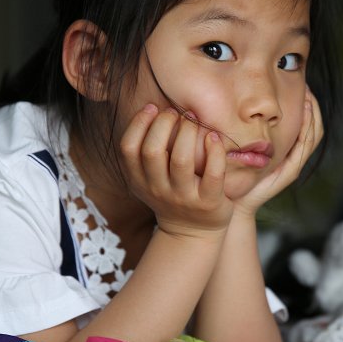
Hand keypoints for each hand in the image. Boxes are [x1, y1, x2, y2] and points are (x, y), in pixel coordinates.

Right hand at [119, 104, 233, 236]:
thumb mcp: (149, 179)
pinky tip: (214, 136)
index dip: (138, 124)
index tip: (152, 108)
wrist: (192, 233)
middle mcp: (158, 190)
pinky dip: (214, 150)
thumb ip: (146, 152)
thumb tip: (153, 108)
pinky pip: (213, 173)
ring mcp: (184, 197)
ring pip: (181, 160)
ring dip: (187, 132)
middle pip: (153, 151)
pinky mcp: (209, 202)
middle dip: (163, 124)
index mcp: (139, 181)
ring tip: (192, 118)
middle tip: (175, 112)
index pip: (128, 149)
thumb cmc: (171, 194)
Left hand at [234, 88, 323, 217]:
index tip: (302, 84)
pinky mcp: (290, 171)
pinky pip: (304, 147)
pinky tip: (305, 113)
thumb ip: (246, 129)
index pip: (305, 123)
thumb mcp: (243, 146)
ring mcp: (293, 164)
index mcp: (286, 150)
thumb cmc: (235, 173)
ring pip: (313, 135)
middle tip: (308, 85)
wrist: (235, 201)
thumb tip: (240, 101)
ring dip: (313, 114)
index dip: (307, 104)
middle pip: (314, 127)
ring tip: (309, 96)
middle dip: (314, 105)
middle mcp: (293, 156)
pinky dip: (308, 129)